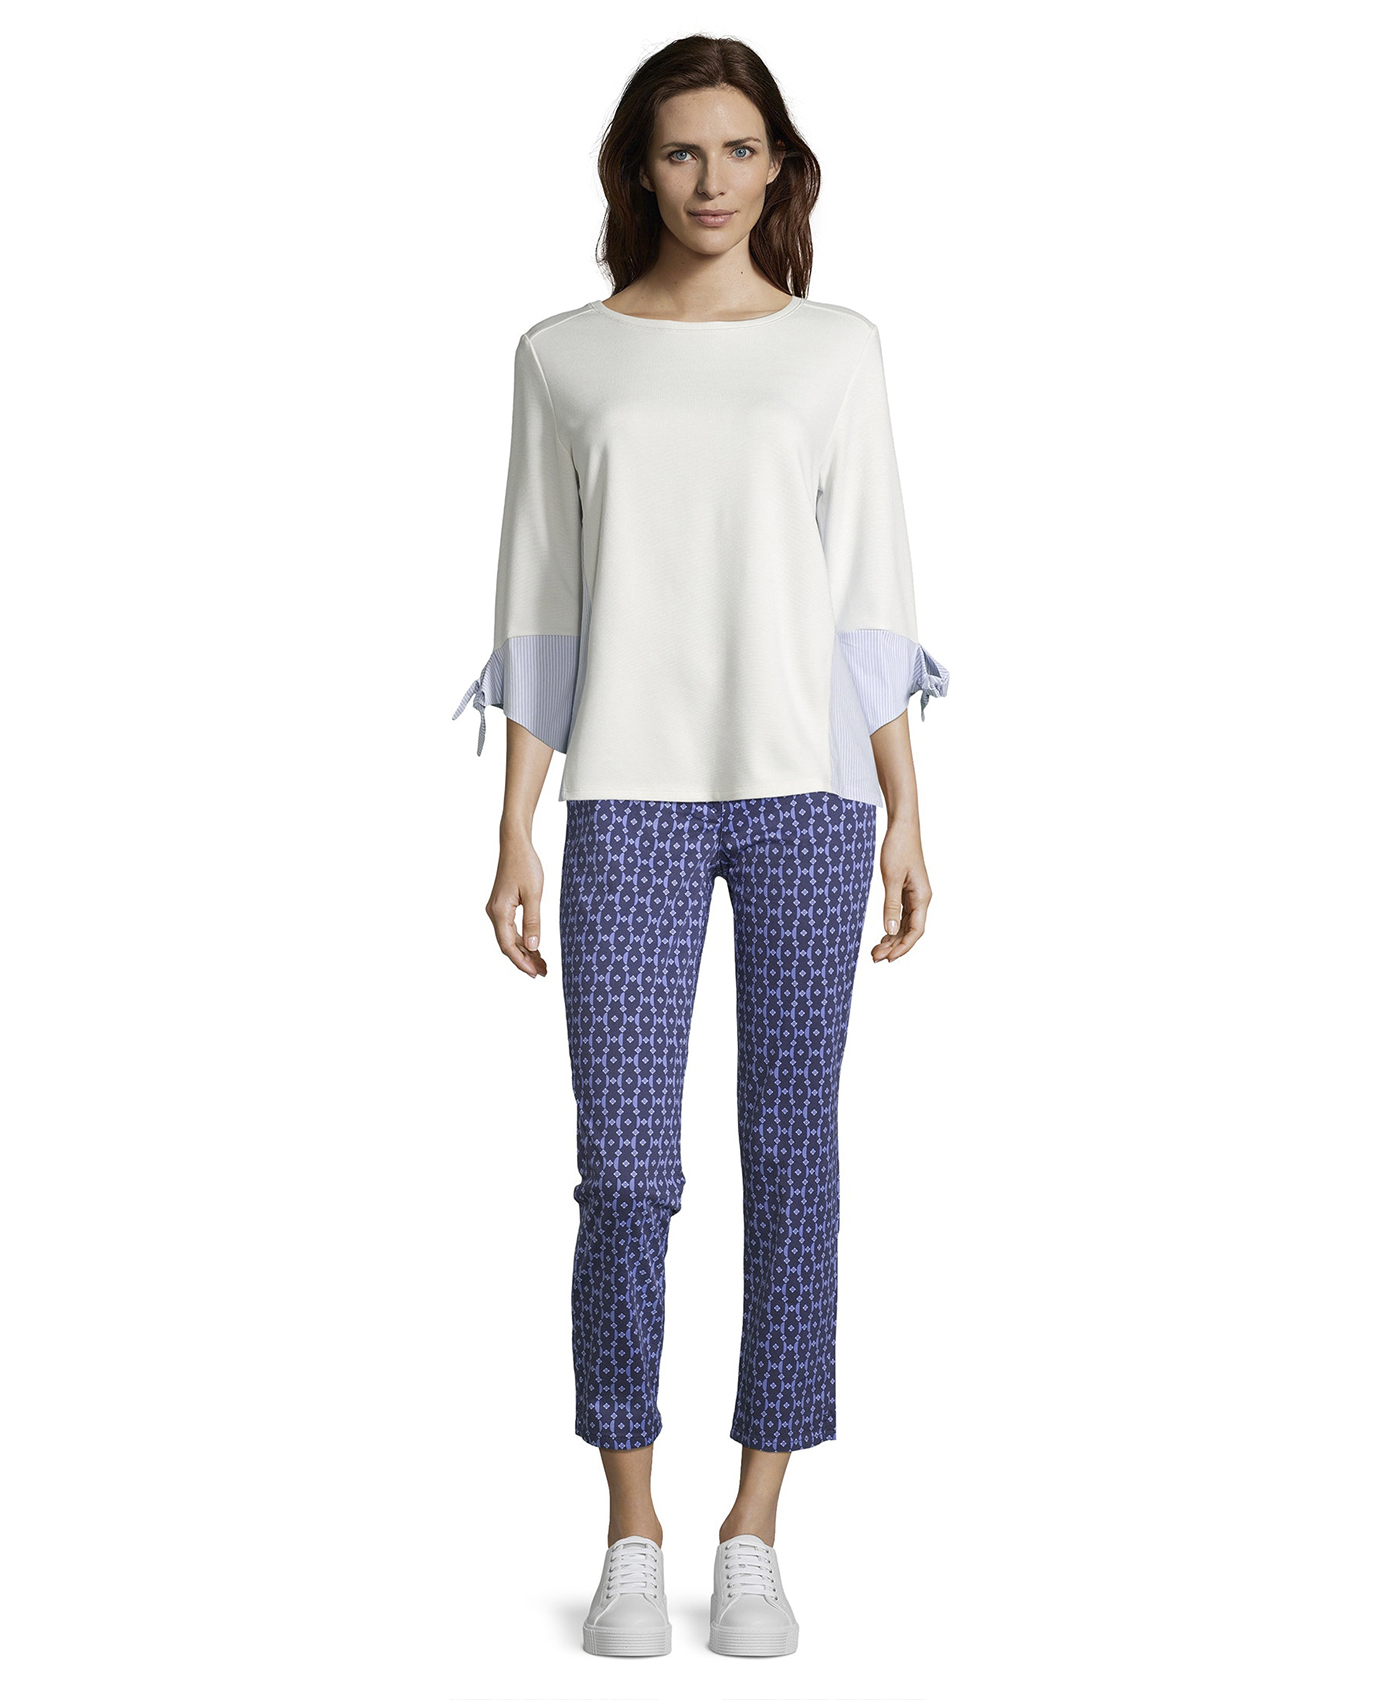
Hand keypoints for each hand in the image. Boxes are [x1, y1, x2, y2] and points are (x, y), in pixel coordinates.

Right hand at [486, 829, 548, 977]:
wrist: (515, 844)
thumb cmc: (525, 865)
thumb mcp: (534, 894)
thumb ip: (533, 921)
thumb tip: (533, 946)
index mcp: (499, 912)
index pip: (507, 945)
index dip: (521, 962)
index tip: (535, 973)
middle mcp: (494, 913)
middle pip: (507, 945)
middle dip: (525, 960)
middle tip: (544, 972)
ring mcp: (496, 910)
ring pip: (509, 938)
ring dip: (524, 951)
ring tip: (542, 964)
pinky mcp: (502, 906)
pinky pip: (510, 929)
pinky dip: (522, 939)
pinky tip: (534, 947)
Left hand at [871, 817, 930, 963]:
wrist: (902, 826)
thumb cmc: (898, 847)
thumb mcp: (891, 877)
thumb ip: (891, 905)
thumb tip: (890, 930)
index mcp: (922, 897)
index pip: (916, 930)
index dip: (903, 947)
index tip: (888, 958)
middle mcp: (921, 899)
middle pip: (911, 931)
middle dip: (894, 946)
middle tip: (874, 957)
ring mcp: (915, 895)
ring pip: (906, 925)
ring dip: (892, 939)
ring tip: (875, 951)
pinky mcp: (907, 891)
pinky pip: (902, 915)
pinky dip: (893, 927)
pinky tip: (883, 935)